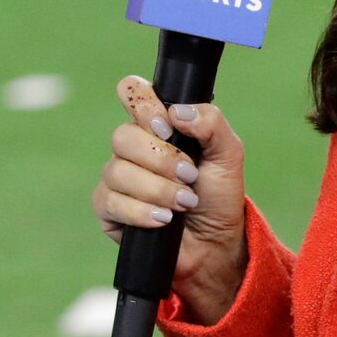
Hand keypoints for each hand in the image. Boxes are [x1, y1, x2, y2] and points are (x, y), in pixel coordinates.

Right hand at [95, 77, 253, 325]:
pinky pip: (111, 201)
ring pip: (117, 171)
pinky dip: (142, 211)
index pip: (132, 92)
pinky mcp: (107, 208)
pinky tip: (163, 220)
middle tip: (189, 175)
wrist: (215, 244)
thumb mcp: (229, 155)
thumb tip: (177, 111)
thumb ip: (211, 123)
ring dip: (158, 190)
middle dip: (161, 160)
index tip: (168, 127)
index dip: (143, 105)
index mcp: (157, 125)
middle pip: (122, 136)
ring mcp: (116, 177)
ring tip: (184, 203)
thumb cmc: (219, 196)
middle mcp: (132, 147)